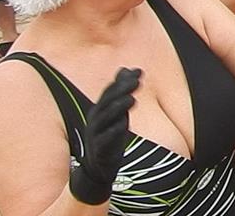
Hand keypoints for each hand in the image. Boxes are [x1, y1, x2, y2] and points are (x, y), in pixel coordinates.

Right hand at [69, 68, 140, 205]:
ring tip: (131, 98)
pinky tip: (123, 125)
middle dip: (121, 90)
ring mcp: (96, 135)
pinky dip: (112, 132)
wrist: (98, 167)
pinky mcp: (100, 150)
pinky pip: (104, 140)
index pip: (111, 91)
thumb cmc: (109, 136)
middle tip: (137, 80)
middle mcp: (95, 120)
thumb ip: (122, 93)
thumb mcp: (117, 113)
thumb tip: (128, 69)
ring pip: (105, 119)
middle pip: (107, 102)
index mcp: (100, 110)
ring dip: (117, 108)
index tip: (139, 71)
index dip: (123, 81)